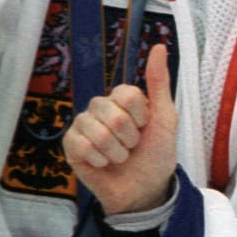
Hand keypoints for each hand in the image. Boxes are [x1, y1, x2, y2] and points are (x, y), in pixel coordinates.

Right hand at [63, 43, 178, 214]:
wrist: (146, 190)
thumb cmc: (157, 154)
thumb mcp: (165, 117)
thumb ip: (158, 82)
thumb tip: (157, 45)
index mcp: (121, 99)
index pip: (126, 94)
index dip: (141, 116)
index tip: (146, 127)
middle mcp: (100, 108)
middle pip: (111, 112)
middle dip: (129, 137)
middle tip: (133, 147)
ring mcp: (83, 126)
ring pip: (96, 131)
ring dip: (116, 152)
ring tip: (120, 158)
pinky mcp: (71, 146)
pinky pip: (80, 145)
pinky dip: (99, 160)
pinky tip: (103, 164)